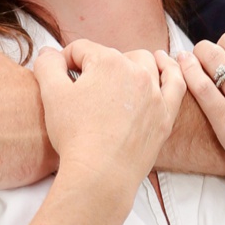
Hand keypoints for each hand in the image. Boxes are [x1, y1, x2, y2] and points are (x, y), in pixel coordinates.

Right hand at [34, 40, 185, 183]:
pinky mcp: (166, 115)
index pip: (82, 50)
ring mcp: (155, 94)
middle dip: (96, 65)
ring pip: (145, 64)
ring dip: (129, 64)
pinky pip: (175, 83)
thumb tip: (49, 53)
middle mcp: (136, 72)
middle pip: (112, 55)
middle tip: (83, 88)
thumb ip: (48, 65)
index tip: (59, 78)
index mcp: (108, 62)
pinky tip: (162, 64)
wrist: (100, 175)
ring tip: (116, 75)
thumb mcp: (51, 94)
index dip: (65, 61)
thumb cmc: (75, 136)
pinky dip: (170, 70)